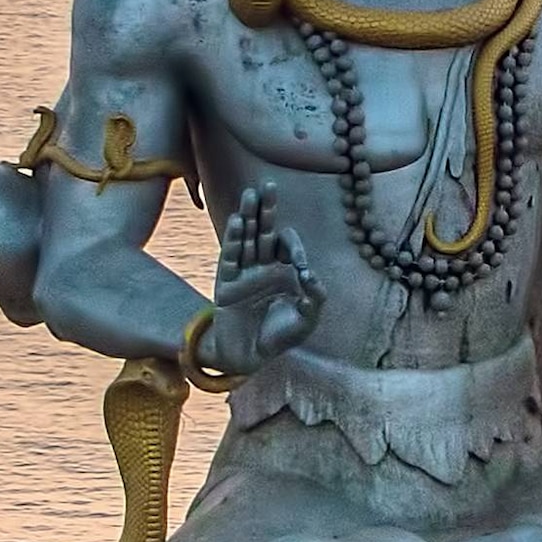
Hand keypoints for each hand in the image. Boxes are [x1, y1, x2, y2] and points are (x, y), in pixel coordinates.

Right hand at [204, 186, 319, 373]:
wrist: (250, 357)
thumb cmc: (278, 338)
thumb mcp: (305, 321)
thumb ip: (315, 300)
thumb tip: (313, 277)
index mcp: (283, 272)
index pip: (285, 245)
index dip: (292, 245)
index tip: (299, 265)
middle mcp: (262, 267)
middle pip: (263, 232)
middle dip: (266, 209)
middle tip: (268, 184)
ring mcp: (243, 273)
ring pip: (245, 238)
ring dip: (247, 217)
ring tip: (249, 194)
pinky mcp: (226, 283)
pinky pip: (230, 257)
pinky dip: (233, 239)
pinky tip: (236, 221)